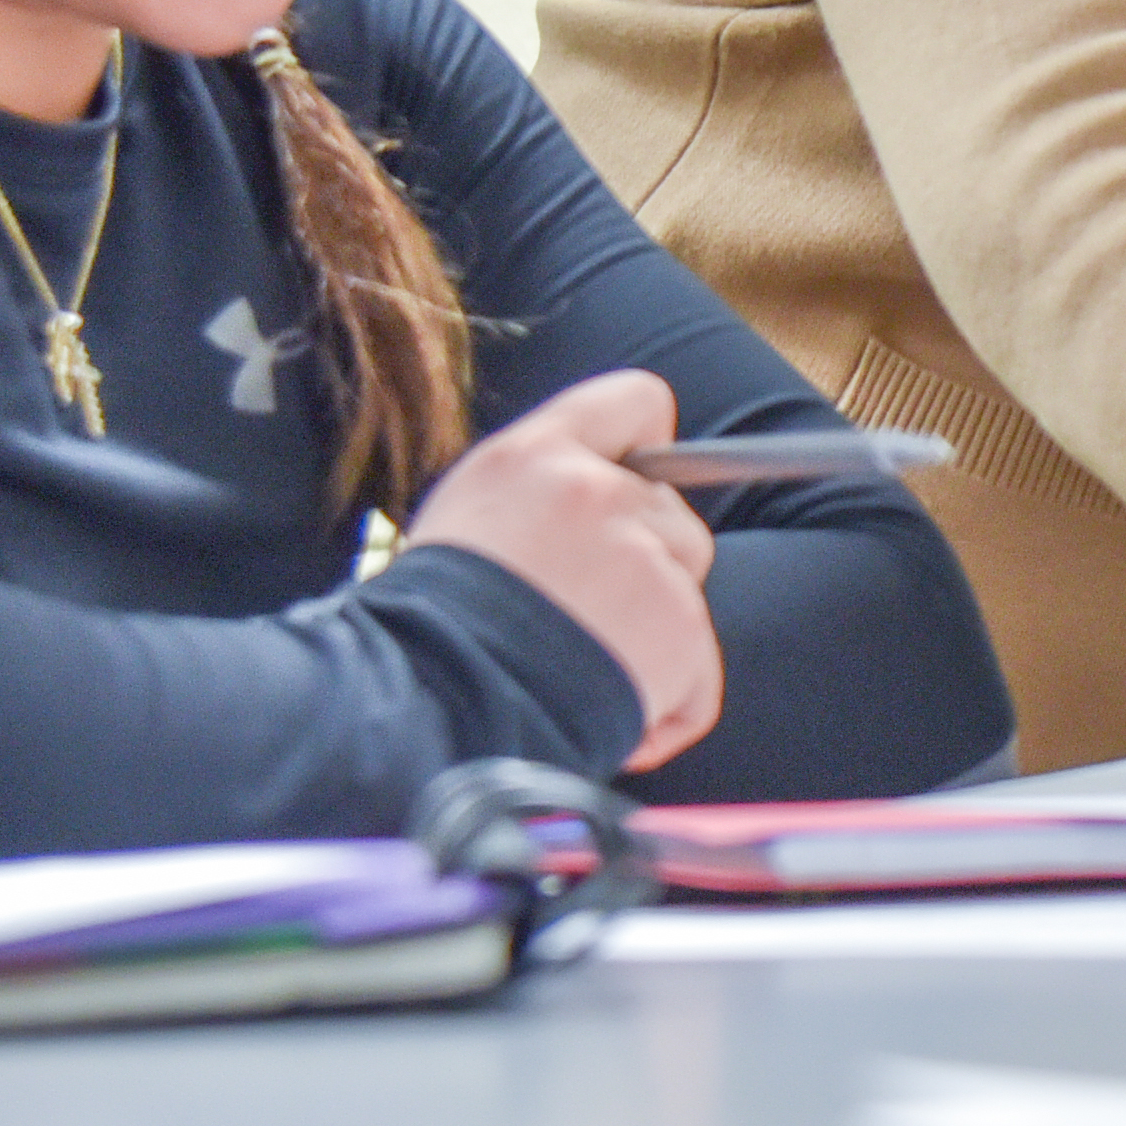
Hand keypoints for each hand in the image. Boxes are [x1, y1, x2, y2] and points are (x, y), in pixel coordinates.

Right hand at [404, 369, 727, 779]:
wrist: (427, 710)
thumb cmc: (427, 633)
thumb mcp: (463, 525)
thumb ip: (538, 497)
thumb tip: (597, 503)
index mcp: (535, 456)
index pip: (635, 401)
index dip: (647, 446)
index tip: (633, 488)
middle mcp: (596, 491)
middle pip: (671, 512)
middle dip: (646, 566)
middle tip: (579, 621)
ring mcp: (642, 556)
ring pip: (687, 589)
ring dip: (653, 638)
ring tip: (582, 676)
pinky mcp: (678, 625)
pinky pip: (698, 676)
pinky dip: (669, 709)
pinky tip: (614, 723)